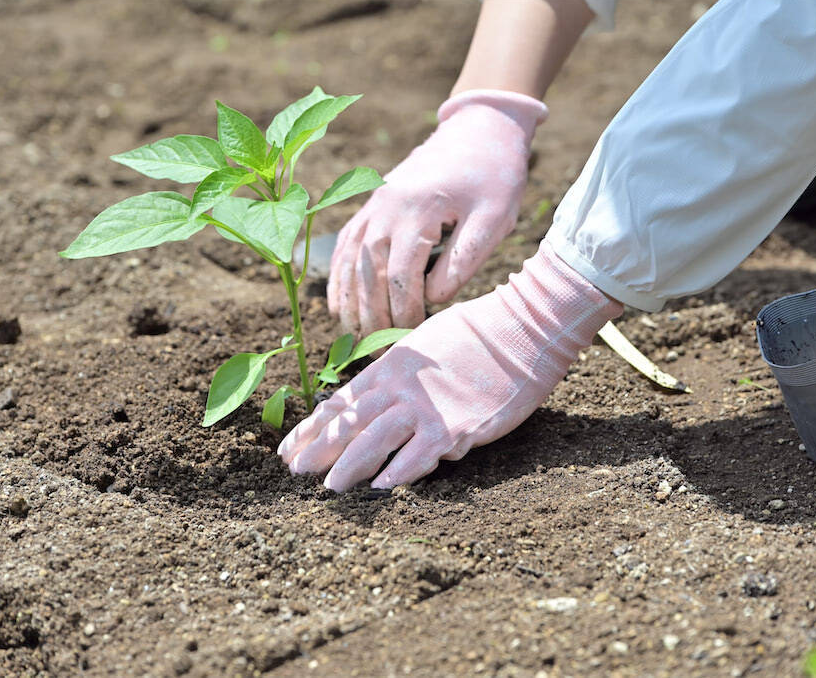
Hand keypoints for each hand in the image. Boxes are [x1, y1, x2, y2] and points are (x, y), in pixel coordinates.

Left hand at [283, 241, 622, 490]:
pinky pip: (419, 455)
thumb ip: (401, 374)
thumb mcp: (426, 342)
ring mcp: (426, 408)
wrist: (524, 327)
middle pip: (349, 423)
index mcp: (391, 365)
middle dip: (318, 449)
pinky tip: (380, 487)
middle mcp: (400, 387)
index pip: (342, 401)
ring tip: (330, 489)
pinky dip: (398, 472)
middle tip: (293, 471)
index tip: (291, 446)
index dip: (314, 426)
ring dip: (349, 466)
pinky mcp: (455, 427)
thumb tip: (386, 401)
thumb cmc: (480, 332)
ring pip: (375, 440)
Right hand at [327, 89, 547, 334]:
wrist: (479, 128)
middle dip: (373, 315)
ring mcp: (373, 204)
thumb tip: (433, 299)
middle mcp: (386, 206)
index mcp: (418, 208)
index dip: (404, 311)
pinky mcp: (370, 204)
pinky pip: (345, 245)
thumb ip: (465, 258)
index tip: (413, 336)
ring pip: (351, 261)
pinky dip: (339, 278)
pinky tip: (339, 306)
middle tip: (381, 350)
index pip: (402, 274)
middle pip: (369, 272)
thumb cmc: (494, 175)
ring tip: (356, 338)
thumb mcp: (495, 218)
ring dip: (350, 302)